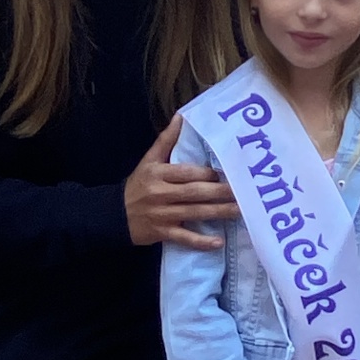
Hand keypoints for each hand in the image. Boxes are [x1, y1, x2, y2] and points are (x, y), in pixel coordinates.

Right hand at [125, 116, 240, 249]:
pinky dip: (201, 242)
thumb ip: (166, 140)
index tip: (229, 172)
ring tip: (240, 211)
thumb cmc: (137, 186)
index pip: (187, 172)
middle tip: (244, 192)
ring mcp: (163, 215)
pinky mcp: (163, 233)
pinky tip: (218, 243)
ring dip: (218, 213)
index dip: (208, 173)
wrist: (114, 215)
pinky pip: (184, 238)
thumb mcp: (148, 161)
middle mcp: (161, 194)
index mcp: (159, 174)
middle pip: (195, 192)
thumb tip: (181, 117)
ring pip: (194, 213)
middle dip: (220, 192)